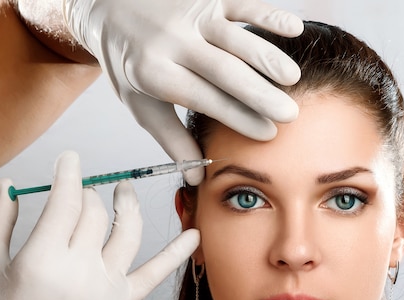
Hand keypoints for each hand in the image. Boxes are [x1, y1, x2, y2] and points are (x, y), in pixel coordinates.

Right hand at [0, 152, 198, 299]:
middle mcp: (78, 271)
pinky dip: (177, 253)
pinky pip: (155, 274)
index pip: (66, 201)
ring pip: (128, 232)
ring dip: (129, 204)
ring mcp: (105, 288)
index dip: (70, 174)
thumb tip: (9, 186)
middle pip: (95, 213)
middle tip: (81, 190)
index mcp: (41, 259)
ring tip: (125, 191)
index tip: (71, 161)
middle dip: (88, 193)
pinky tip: (193, 236)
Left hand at [63, 0, 303, 183]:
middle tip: (289, 114)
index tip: (267, 133)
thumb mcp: (141, 106)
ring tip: (292, 79)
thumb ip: (171, 140)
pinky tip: (293, 27)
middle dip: (259, 94)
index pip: (204, 98)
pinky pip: (240, 4)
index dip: (238, 117)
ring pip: (235, 37)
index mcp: (154, 72)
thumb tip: (197, 178)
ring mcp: (190, 14)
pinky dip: (268, 14)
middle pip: (223, 70)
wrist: (109, 8)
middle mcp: (172, 41)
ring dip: (267, 57)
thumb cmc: (131, 64)